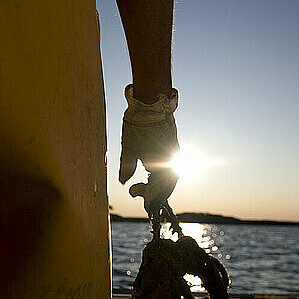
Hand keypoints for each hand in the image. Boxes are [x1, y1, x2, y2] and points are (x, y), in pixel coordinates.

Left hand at [119, 84, 178, 214]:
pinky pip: (172, 166)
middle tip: (143, 197)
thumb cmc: (137, 124)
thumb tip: (123, 182)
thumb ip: (126, 168)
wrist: (151, 102)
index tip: (134, 192)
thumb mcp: (128, 148)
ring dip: (160, 185)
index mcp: (160, 164)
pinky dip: (163, 174)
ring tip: (148, 187)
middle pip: (167, 186)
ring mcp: (175, 153)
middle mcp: (172, 160)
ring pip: (171, 177)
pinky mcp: (174, 145)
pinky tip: (154, 174)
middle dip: (155, 194)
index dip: (147, 196)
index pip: (157, 189)